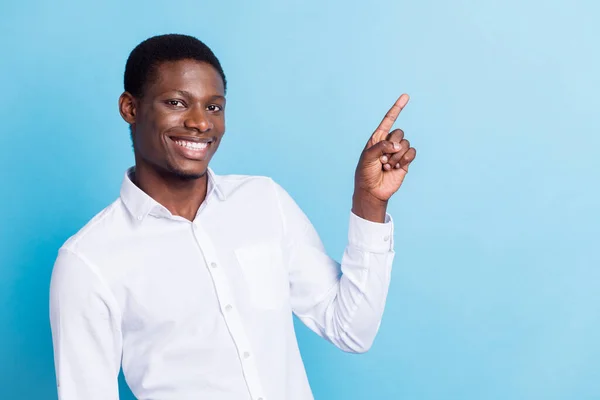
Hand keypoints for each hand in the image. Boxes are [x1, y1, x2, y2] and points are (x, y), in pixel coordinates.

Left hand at [352, 94, 416, 221]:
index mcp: (377, 138)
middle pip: (399, 132)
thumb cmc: (366, 173)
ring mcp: (398, 152)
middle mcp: (389, 143)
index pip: (388, 119)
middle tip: (382, 160)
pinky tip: (396, 168)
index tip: (406, 96)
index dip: (397, 108)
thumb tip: (398, 146)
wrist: (372, 191)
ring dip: (396, 157)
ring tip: (387, 166)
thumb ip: (381, 147)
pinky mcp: (405, 161)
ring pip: (406, 144)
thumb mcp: (367, 157)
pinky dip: (405, 159)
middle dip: (391, 146)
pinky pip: (412, 152)